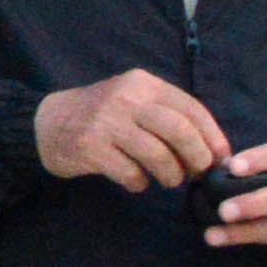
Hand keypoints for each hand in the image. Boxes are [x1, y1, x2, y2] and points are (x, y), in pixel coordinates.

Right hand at [32, 71, 229, 192]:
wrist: (46, 123)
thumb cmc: (101, 116)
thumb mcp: (133, 101)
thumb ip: (167, 116)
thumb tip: (212, 149)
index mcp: (143, 83)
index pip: (191, 108)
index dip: (213, 136)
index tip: (221, 158)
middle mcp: (126, 98)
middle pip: (179, 130)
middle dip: (197, 157)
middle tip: (197, 173)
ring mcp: (106, 122)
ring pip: (158, 154)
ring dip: (171, 174)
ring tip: (168, 180)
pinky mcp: (90, 148)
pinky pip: (130, 172)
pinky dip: (140, 183)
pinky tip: (136, 182)